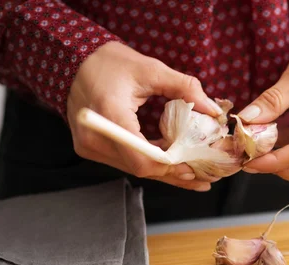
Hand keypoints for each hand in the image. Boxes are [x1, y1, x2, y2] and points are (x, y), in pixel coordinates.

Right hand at [67, 41, 222, 190]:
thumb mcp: (151, 69)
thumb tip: (213, 110)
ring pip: (134, 168)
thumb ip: (184, 88)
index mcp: (109, 114)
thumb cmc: (110, 63)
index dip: (169, 166)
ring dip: (164, 171)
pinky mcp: (92, 148)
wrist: (75, 62)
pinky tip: (173, 165)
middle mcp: (95, 137)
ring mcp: (90, 145)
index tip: (193, 168)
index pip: (140, 156)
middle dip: (173, 173)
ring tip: (195, 175)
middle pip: (140, 167)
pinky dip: (151, 163)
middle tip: (204, 178)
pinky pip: (126, 162)